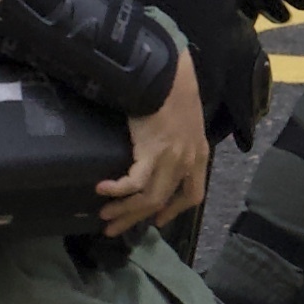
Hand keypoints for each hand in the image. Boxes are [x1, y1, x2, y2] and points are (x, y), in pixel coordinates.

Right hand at [96, 54, 207, 237]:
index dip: (175, 210)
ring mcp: (171, 160)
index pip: (193, 194)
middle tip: (115, 229)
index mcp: (199, 155)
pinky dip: (118, 190)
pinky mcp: (152, 153)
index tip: (158, 219)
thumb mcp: (185, 121)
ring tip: (105, 216)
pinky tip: (103, 190)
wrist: (168, 74)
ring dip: (124, 210)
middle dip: (137, 218)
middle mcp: (188, 162)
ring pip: (148, 198)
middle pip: (163, 201)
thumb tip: (158, 148)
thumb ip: (177, 140)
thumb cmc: (174, 91)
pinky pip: (134, 182)